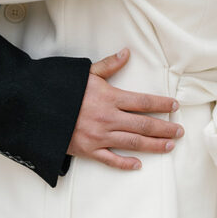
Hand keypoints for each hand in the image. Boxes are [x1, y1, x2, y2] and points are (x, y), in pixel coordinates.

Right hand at [68, 49, 182, 170]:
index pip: (143, 102)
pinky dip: (125, 164)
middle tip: (180, 131)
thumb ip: (109, 65)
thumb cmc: (62, 89)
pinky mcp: (88, 150)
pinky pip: (110, 160)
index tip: (175, 107)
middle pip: (143, 125)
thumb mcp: (86, 73)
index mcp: (109, 98)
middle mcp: (107, 118)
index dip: (161, 104)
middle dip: (164, 128)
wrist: (36, 108)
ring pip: (133, 143)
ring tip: (169, 146)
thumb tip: (127, 53)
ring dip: (154, 146)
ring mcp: (98, 136)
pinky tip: (139, 165)